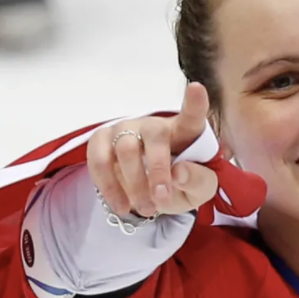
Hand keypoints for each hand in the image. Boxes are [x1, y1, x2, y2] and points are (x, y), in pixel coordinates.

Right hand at [86, 82, 219, 218]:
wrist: (150, 195)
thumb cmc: (179, 185)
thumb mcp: (199, 191)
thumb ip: (198, 181)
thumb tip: (180, 172)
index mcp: (186, 133)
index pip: (192, 115)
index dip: (194, 103)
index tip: (197, 88)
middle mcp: (155, 126)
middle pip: (154, 135)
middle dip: (157, 170)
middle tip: (161, 199)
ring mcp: (127, 130)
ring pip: (124, 148)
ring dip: (134, 183)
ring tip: (146, 209)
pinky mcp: (102, 142)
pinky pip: (99, 160)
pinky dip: (110, 187)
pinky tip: (122, 205)